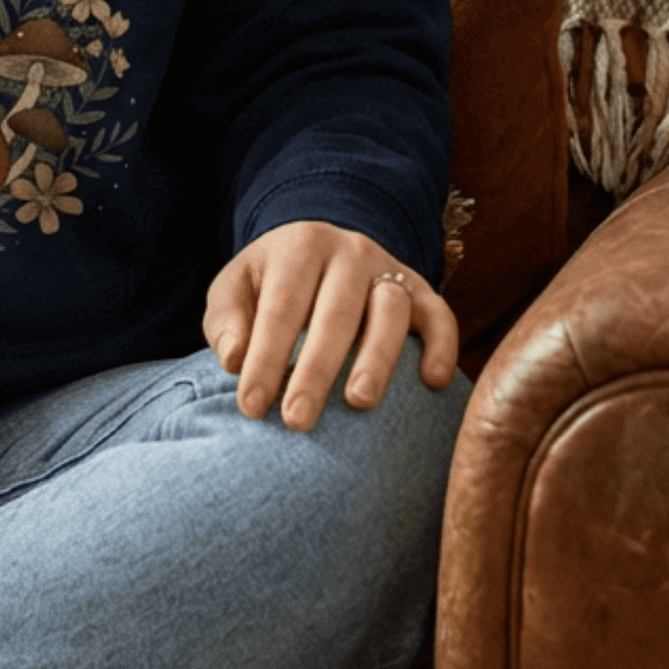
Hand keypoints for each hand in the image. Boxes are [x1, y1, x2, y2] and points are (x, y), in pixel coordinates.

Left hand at [203, 219, 458, 431]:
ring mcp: (389, 269)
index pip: (281, 308)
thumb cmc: (270, 282)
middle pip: (336, 313)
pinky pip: (440, 315)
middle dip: (316, 370)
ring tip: (358, 403)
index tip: (251, 407)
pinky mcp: (422, 291)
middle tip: (297, 420)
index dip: (265, 359)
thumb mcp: (236, 287)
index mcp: (299, 247)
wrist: (318, 248)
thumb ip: (227, 319)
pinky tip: (432, 382)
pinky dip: (442, 345)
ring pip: (390, 311)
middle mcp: (349, 252)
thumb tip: (234, 360)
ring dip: (377, 358)